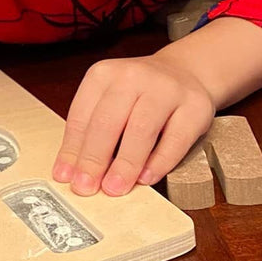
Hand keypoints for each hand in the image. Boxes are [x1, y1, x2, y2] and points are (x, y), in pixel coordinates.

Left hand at [52, 53, 215, 195]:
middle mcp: (133, 76)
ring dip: (125, 164)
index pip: (81, 116)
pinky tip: (146, 178)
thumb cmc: (139, 96)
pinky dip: (159, 162)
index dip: (72, 150)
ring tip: (114, 187)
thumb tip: (71, 172)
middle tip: (87, 186)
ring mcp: (167, 89)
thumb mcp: (108, 102)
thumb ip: (91, 132)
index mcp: (103, 74)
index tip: (66, 177)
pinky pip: (175, 139)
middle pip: (108, 122)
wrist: (184, 73)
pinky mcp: (196, 106)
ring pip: (141, 129)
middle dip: (94, 159)